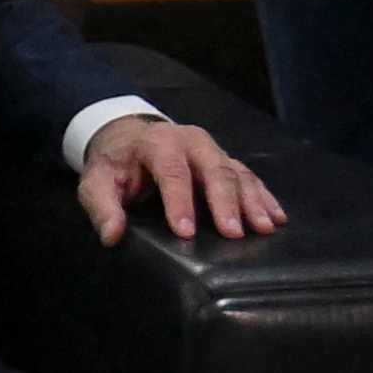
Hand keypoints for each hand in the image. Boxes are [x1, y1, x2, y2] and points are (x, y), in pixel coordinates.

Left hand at [75, 116, 285, 244]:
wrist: (129, 137)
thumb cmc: (115, 164)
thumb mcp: (96, 182)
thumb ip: (102, 207)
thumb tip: (112, 235)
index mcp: (158, 144)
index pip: (171, 172)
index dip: (178, 202)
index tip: (184, 232)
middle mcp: (191, 142)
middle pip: (213, 170)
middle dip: (225, 202)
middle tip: (234, 233)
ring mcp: (213, 150)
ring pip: (237, 173)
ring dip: (252, 201)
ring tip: (264, 227)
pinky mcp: (226, 160)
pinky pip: (249, 177)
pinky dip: (264, 197)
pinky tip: (276, 218)